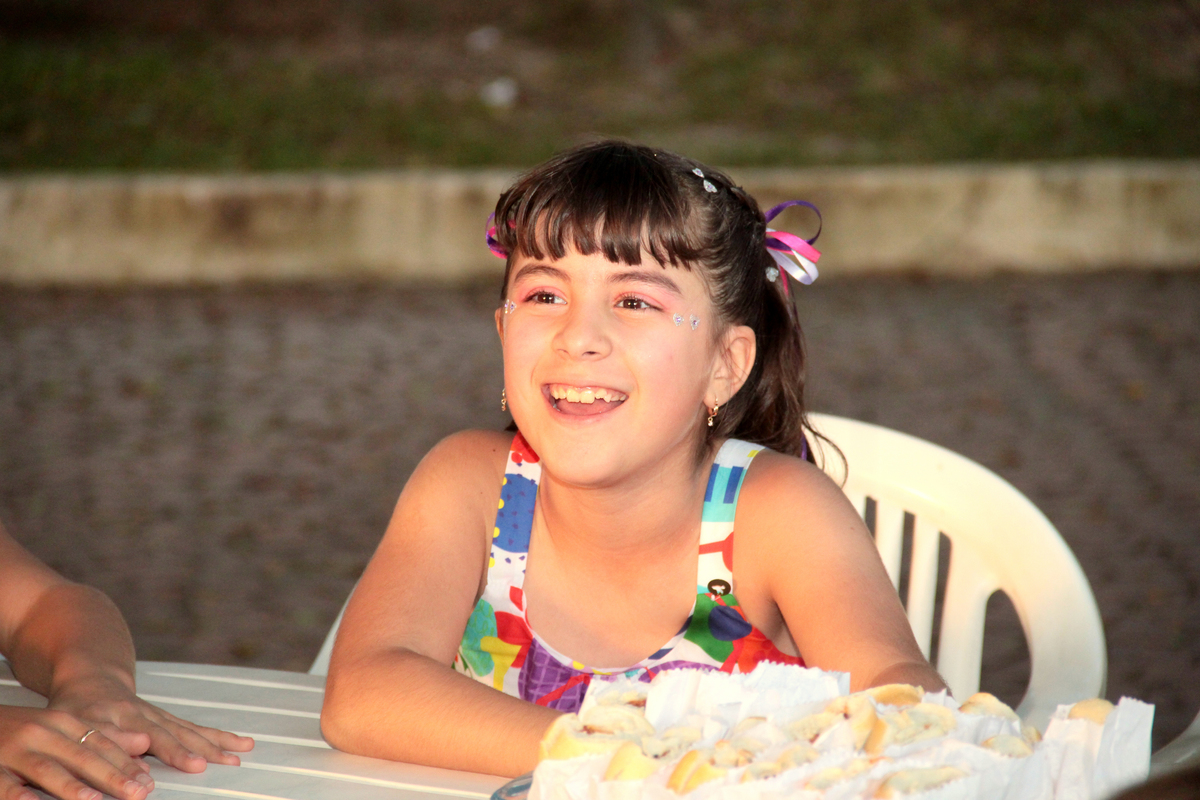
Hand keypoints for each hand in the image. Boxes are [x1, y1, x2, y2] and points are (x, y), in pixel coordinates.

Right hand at [0, 704, 154, 799]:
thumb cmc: (19, 728)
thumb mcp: (61, 726)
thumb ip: (102, 735)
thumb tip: (144, 742)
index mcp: (62, 723)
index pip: (100, 744)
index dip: (125, 763)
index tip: (147, 780)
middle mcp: (42, 733)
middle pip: (81, 756)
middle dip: (111, 776)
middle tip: (135, 792)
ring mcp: (15, 749)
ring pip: (47, 769)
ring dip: (71, 786)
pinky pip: (6, 784)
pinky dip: (18, 795)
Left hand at [49, 674, 254, 773]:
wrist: (92, 679)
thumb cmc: (74, 707)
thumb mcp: (71, 722)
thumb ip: (103, 740)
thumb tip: (132, 759)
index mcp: (112, 716)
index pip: (135, 739)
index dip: (158, 755)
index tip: (178, 770)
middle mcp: (139, 714)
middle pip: (167, 734)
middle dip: (188, 751)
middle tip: (208, 764)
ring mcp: (157, 715)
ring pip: (187, 730)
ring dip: (214, 744)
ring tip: (239, 755)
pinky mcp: (168, 717)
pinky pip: (195, 728)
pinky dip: (219, 737)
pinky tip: (242, 743)